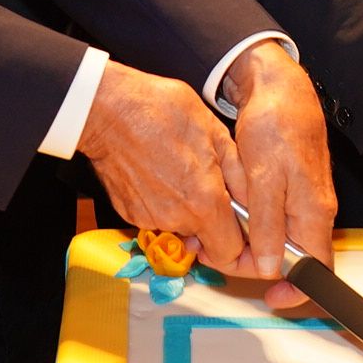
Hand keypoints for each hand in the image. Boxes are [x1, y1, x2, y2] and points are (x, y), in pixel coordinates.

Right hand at [75, 62, 246, 272]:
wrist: (109, 109)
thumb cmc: (162, 111)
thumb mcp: (215, 132)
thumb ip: (239, 175)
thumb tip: (254, 201)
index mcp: (204, 202)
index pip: (230, 253)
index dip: (241, 247)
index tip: (242, 234)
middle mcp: (177, 218)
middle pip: (206, 239)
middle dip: (214, 221)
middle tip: (213, 188)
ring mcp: (150, 218)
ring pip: (182, 226)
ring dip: (189, 209)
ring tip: (184, 171)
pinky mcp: (130, 213)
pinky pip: (158, 216)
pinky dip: (165, 202)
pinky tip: (163, 172)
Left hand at [222, 43, 334, 307]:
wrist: (280, 87)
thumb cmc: (276, 126)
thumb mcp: (265, 178)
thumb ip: (268, 225)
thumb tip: (270, 269)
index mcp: (313, 213)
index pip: (318, 269)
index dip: (298, 290)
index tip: (270, 297)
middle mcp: (313, 211)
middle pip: (292, 257)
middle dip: (256, 265)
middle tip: (215, 255)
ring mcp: (302, 199)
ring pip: (278, 238)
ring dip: (247, 243)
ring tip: (209, 234)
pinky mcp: (289, 187)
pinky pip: (273, 218)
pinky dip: (248, 223)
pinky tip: (225, 213)